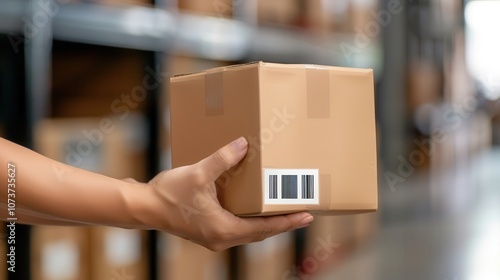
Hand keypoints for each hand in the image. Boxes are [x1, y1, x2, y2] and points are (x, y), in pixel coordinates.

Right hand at [140, 137, 313, 250]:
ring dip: (267, 222)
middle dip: (283, 222)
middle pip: (261, 233)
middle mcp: (222, 238)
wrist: (144, 207)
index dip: (287, 221)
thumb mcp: (199, 173)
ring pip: (249, 232)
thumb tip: (243, 144)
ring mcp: (215, 237)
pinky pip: (238, 228)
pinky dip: (251, 220)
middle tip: (304, 213)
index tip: (307, 216)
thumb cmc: (169, 194)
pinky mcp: (208, 231)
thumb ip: (223, 159)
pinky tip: (256, 209)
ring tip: (285, 211)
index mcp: (224, 229)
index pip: (264, 228)